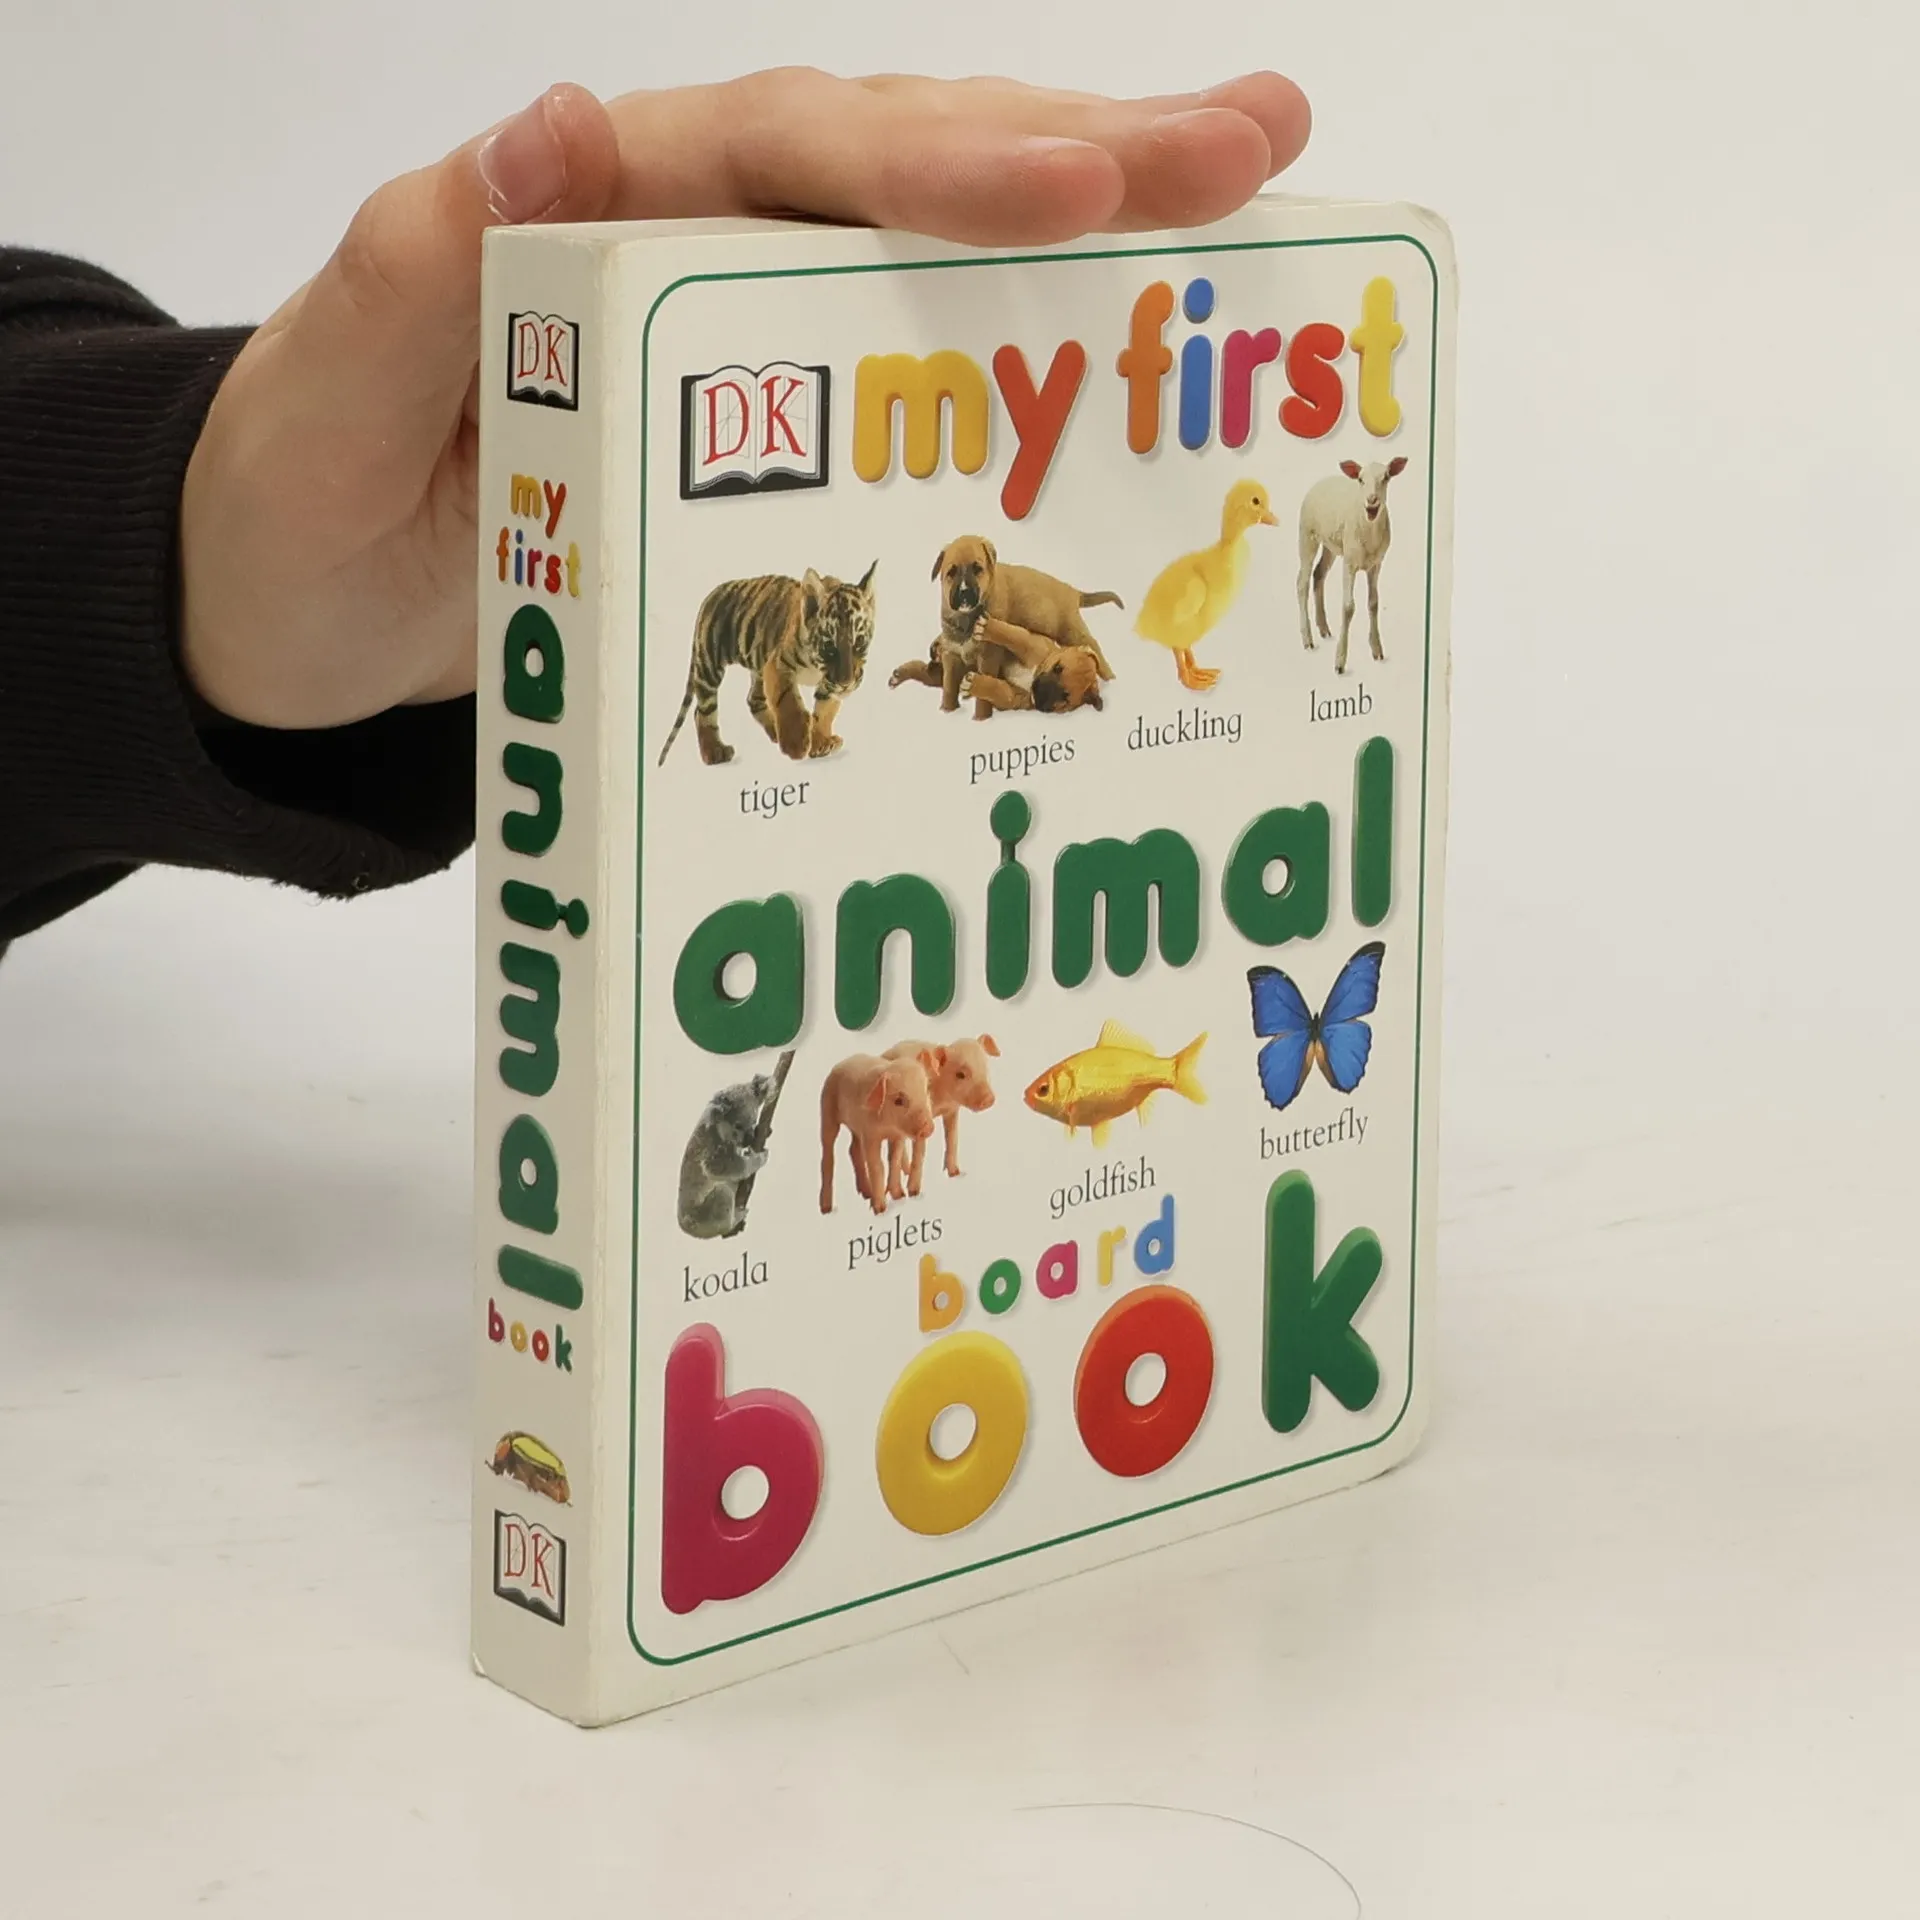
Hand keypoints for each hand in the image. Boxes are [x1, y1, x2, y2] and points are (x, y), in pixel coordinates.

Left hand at [180, 70, 1309, 729]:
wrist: (296, 609)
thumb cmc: (302, 512)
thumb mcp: (323, 407)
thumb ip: (409, 277)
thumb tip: (549, 131)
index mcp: (591, 210)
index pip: (788, 151)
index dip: (941, 165)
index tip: (1085, 192)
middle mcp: (688, 239)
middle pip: (902, 163)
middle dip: (1082, 155)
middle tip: (1257, 146)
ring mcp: (742, 332)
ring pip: (934, 241)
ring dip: (1093, 222)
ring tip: (1256, 199)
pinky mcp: (770, 424)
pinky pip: (913, 359)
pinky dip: (1027, 349)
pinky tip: (1137, 350)